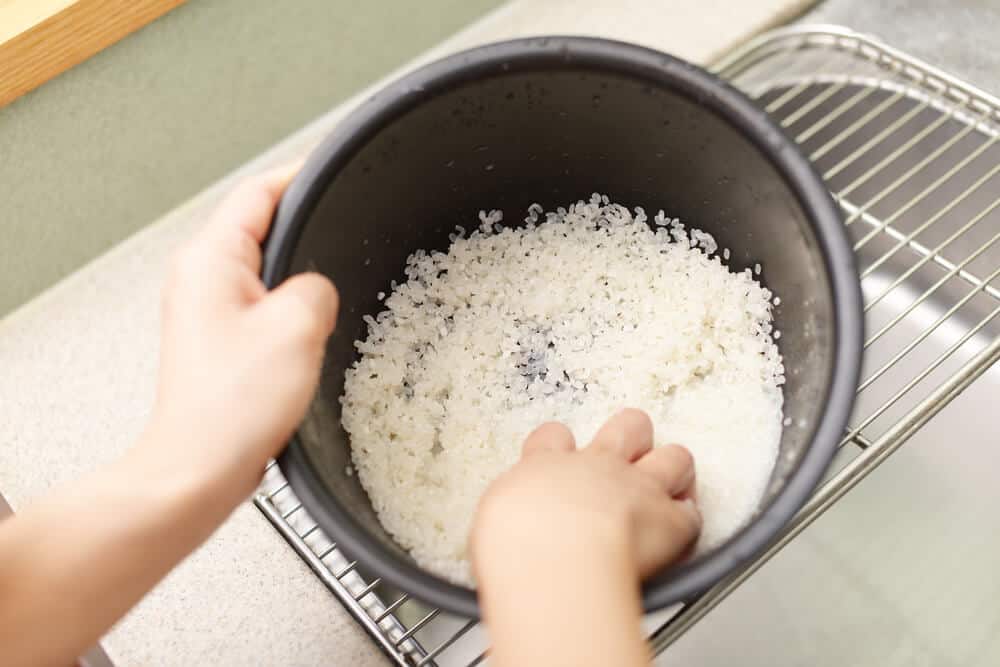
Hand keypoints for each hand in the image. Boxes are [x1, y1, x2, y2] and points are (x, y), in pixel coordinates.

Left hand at [144, 165, 338, 492]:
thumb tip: (318, 288)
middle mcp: (200, 279)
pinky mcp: (219, 340)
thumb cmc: (230, 408)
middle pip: (259, 224)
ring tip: (332, 278)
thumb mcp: (297, 328)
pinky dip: (290, 307)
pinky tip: (312, 327)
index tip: (334, 166)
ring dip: (298, 273)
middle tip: (346, 220)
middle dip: (304, 223)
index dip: (302, 174)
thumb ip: (316, 287)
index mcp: (210, 260)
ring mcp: (206, 310)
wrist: (199, 469)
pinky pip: (262, 304)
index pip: (259, 191)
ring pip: (263, 269)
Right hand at [471, 409, 699, 580]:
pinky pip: (691, 514)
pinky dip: (687, 524)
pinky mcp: (671, 521)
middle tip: (626, 456)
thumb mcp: (493, 523)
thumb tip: (507, 532)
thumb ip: (510, 516)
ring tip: (667, 487)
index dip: (560, 445)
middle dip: (632, 437)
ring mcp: (638, 488)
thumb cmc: (513, 545)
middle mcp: (596, 466)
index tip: (559, 459)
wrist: (553, 557)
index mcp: (546, 465)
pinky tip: (679, 535)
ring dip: (673, 470)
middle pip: (628, 427)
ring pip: (674, 456)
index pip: (553, 437)